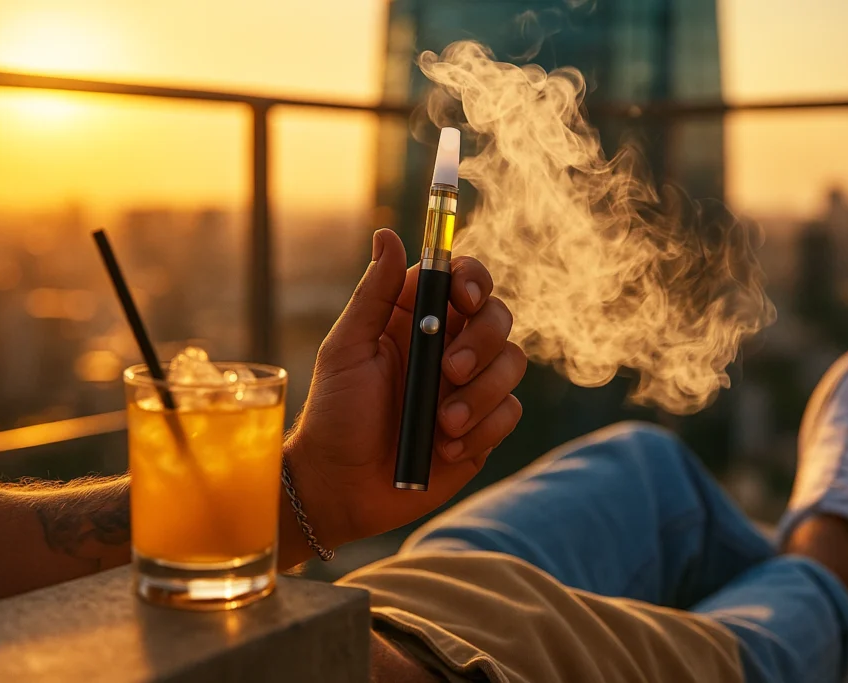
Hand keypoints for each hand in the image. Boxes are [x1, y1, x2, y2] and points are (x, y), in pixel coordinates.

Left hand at [282, 228, 525, 555]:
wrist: (342, 487)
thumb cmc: (336, 414)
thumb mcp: (347, 349)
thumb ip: (375, 294)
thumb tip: (388, 234)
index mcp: (417, 319)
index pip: (463, 280)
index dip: (473, 280)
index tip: (464, 298)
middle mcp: (450, 346)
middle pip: (498, 318)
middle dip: (481, 343)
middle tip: (449, 371)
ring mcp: (470, 387)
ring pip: (512, 364)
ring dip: (481, 394)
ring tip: (443, 425)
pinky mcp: (484, 427)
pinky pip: (510, 412)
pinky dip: (483, 428)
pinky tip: (446, 448)